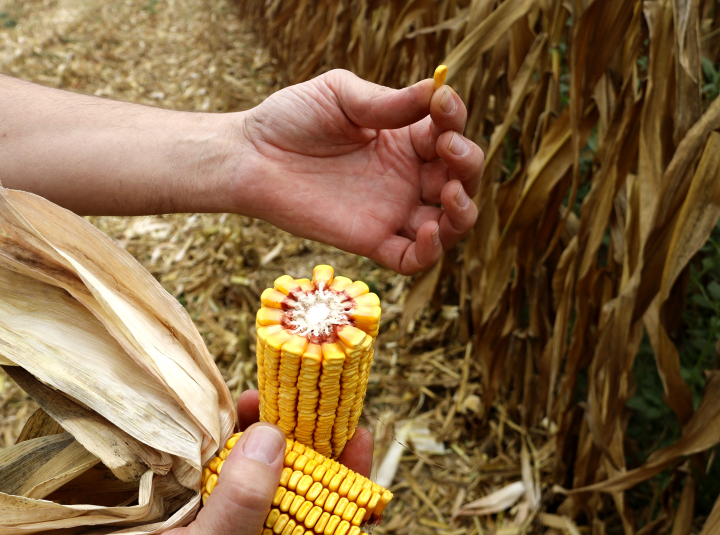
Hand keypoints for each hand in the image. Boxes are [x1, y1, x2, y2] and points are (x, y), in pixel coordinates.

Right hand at [72, 390, 373, 534]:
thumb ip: (245, 503)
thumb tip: (276, 437)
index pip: (331, 519)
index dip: (348, 475)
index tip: (354, 428)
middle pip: (297, 481)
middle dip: (302, 441)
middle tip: (302, 398)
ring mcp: (225, 513)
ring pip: (259, 463)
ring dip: (263, 430)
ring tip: (260, 398)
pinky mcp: (194, 493)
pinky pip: (222, 455)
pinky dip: (228, 432)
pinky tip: (230, 411)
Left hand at [233, 69, 484, 274]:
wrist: (251, 157)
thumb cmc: (291, 119)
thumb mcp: (339, 95)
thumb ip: (385, 101)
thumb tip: (432, 90)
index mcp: (404, 138)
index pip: (448, 131)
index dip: (454, 118)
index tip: (441, 102)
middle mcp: (406, 176)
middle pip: (461, 178)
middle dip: (468, 163)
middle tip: (448, 148)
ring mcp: (392, 211)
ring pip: (449, 223)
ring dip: (463, 211)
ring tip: (450, 193)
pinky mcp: (371, 241)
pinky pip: (412, 259)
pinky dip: (430, 252)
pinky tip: (427, 230)